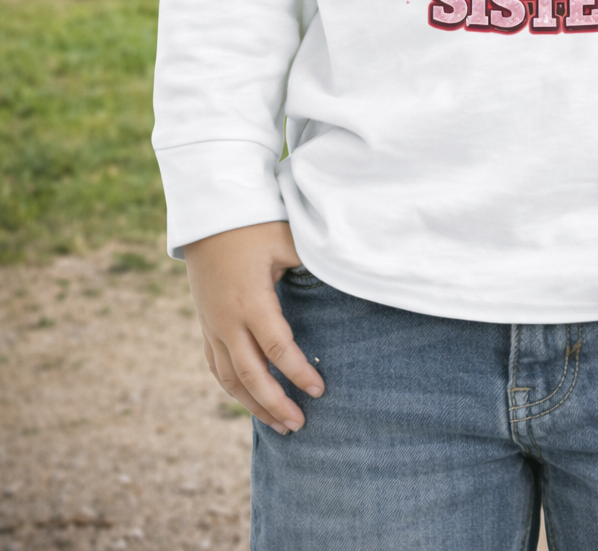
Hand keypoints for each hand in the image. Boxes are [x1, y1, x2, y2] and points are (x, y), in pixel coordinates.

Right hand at [184, 221, 323, 434]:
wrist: (207, 216)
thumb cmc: (253, 225)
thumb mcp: (287, 239)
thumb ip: (313, 262)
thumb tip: (348, 272)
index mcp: (251, 301)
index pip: (277, 349)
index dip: (298, 373)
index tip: (319, 391)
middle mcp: (227, 320)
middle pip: (251, 375)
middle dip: (276, 404)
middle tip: (300, 425)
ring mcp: (212, 325)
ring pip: (229, 378)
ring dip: (254, 405)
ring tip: (279, 426)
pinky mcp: (205, 324)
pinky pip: (216, 366)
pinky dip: (233, 389)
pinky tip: (250, 400)